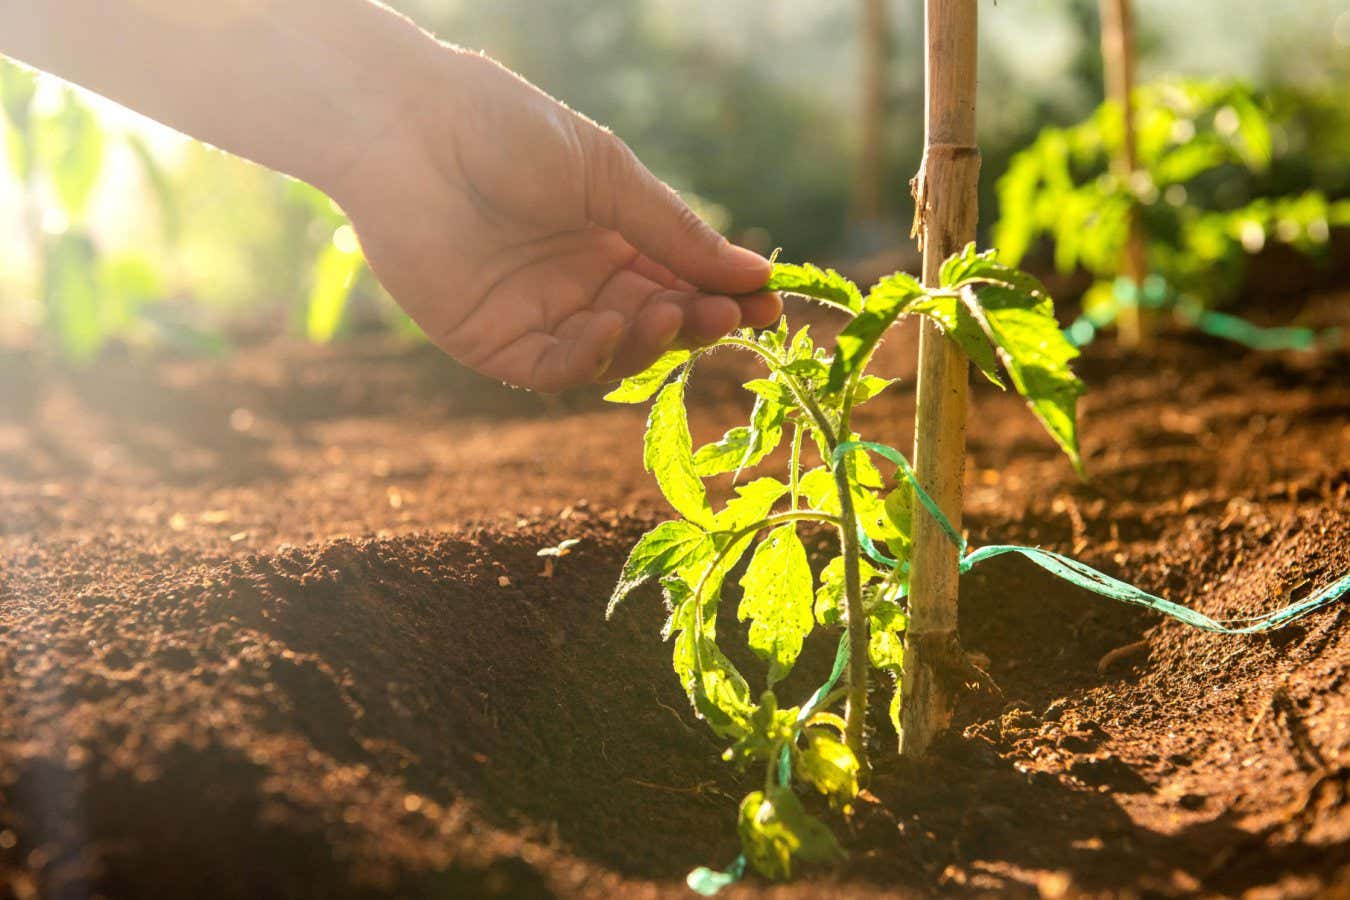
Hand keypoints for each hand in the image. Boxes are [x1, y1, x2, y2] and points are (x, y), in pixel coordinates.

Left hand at [330, 48, 781, 392]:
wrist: (409, 127)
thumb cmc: (507, 132)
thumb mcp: (610, 178)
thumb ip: (676, 234)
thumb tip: (758, 274)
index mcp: (610, 237)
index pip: (680, 282)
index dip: (723, 296)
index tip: (768, 306)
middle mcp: (578, 282)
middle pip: (653, 325)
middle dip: (696, 323)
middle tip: (730, 318)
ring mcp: (536, 315)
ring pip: (611, 355)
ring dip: (648, 341)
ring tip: (669, 311)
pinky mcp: (490, 342)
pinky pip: (553, 369)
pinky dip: (587, 358)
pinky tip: (605, 326)